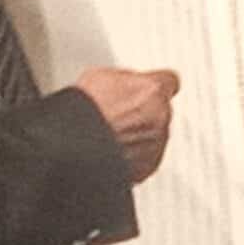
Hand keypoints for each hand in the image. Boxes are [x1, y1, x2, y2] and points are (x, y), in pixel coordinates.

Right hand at [74, 67, 179, 183]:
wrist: (73, 148)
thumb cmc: (83, 113)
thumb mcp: (101, 77)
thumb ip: (127, 81)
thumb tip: (129, 84)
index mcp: (153, 90)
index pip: (169, 81)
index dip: (155, 86)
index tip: (150, 88)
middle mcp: (161, 118)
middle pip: (160, 111)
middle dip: (143, 113)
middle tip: (118, 114)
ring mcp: (156, 145)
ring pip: (153, 136)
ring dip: (137, 136)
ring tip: (109, 135)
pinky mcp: (148, 167)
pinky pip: (145, 158)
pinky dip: (132, 157)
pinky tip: (111, 151)